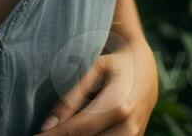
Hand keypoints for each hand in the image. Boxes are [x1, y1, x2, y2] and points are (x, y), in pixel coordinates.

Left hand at [37, 38, 157, 135]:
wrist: (146, 66)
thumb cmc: (114, 61)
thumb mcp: (93, 69)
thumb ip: (71, 97)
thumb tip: (48, 125)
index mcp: (118, 106)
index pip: (77, 130)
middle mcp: (129, 126)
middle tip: (44, 133)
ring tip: (59, 130)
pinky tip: (77, 130)